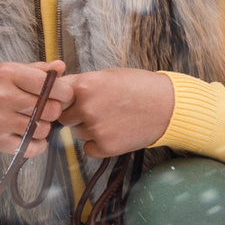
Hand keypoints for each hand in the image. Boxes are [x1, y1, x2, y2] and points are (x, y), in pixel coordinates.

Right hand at [0, 60, 74, 156]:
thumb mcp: (9, 72)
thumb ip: (37, 70)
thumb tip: (61, 66)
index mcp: (7, 74)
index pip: (47, 84)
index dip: (64, 91)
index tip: (64, 95)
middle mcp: (1, 97)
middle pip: (49, 109)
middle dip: (55, 110)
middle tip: (48, 109)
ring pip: (42, 130)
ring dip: (44, 128)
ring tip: (36, 122)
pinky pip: (31, 147)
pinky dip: (37, 145)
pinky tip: (31, 136)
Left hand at [58, 68, 174, 157]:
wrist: (167, 106)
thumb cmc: (139, 87)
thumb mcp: (107, 76)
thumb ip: (82, 84)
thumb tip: (59, 93)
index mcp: (84, 85)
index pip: (57, 96)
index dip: (64, 99)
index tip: (72, 101)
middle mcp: (86, 107)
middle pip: (64, 117)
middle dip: (76, 115)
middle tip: (99, 109)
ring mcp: (95, 129)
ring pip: (77, 133)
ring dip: (88, 129)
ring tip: (112, 118)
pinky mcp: (105, 147)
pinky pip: (88, 149)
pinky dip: (97, 144)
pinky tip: (114, 132)